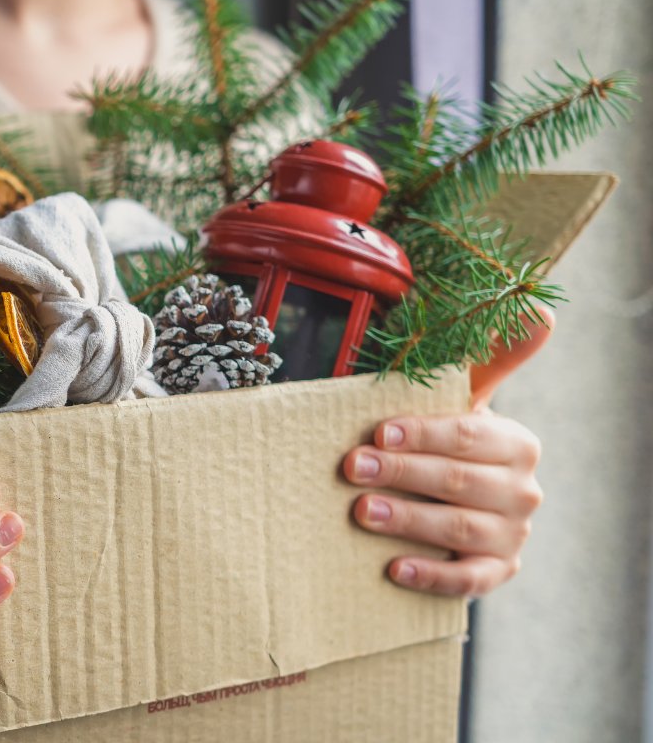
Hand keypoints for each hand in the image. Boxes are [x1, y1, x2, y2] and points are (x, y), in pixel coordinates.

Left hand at [341, 307, 553, 596]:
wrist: (458, 505)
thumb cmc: (449, 444)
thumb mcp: (466, 401)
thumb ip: (494, 356)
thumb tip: (539, 311)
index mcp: (515, 444)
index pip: (468, 436)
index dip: (423, 433)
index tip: (378, 430)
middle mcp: (522, 491)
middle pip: (458, 481)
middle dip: (402, 473)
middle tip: (353, 467)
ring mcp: (511, 536)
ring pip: (459, 529)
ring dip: (408, 520)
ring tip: (361, 511)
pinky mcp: (496, 573)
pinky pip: (467, 580)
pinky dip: (431, 575)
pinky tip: (393, 569)